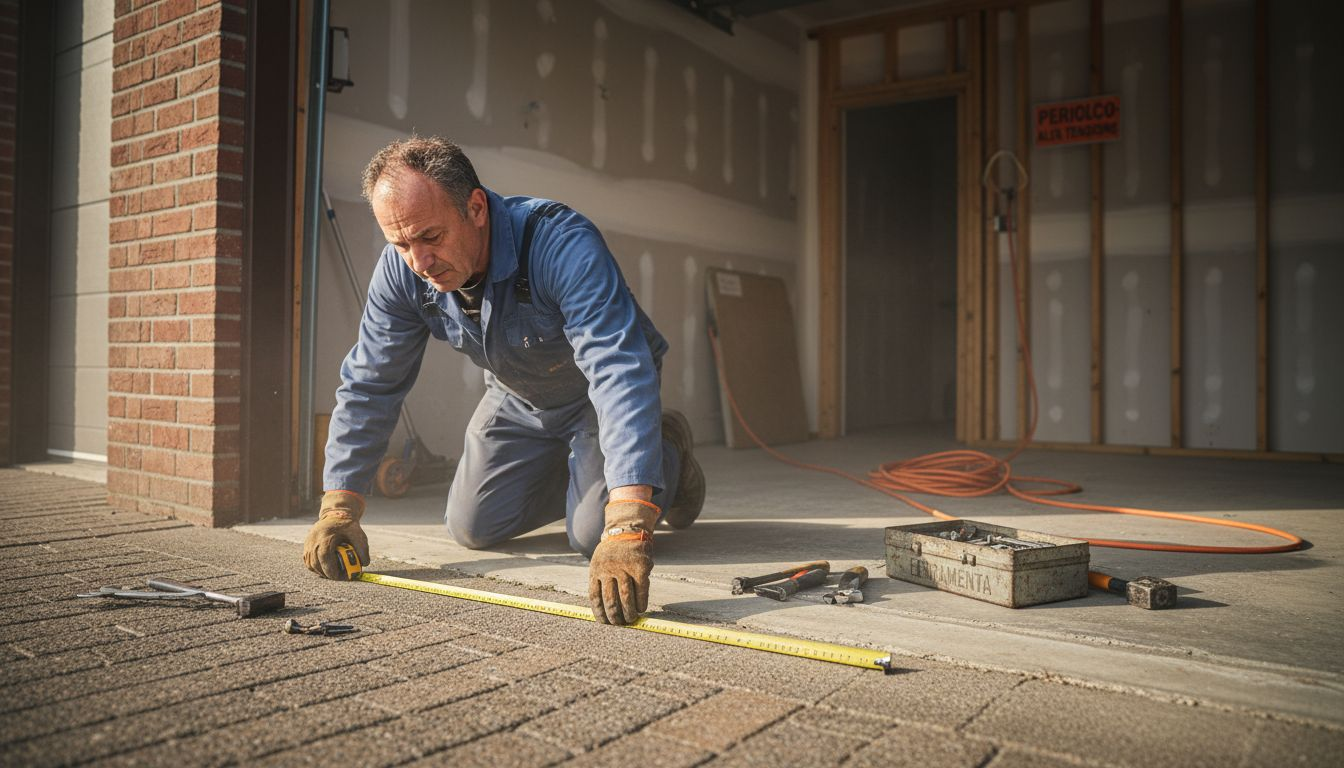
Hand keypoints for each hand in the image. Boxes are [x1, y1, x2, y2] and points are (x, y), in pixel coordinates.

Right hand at [303, 491, 369, 579]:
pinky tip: (325, 568)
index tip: (338, 576)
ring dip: (321, 572)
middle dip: (326, 573)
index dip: (329, 568)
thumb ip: (363, 548)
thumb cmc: (347, 525)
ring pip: (310, 564)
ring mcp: (308, 542)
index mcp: (326, 536)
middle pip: (315, 562)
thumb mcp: (358, 534)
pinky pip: (307, 561)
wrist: (336, 514)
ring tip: (333, 573)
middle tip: (338, 577)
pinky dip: (315, 567)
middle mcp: (314, 539)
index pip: (324, 556)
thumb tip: (365, 564)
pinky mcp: (306, 545)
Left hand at [588, 499, 658, 624]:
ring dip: (629, 612)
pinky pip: (641, 590)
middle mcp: (609, 570)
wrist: (627, 530)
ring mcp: (625, 568)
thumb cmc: (612, 552)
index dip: (599, 613)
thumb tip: (603, 608)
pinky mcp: (640, 567)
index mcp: (596, 570)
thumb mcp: (599, 563)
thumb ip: (600, 581)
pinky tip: (642, 609)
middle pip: (610, 600)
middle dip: (615, 616)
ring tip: (631, 619)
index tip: (604, 623)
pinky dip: (641, 602)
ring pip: (626, 597)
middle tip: (619, 624)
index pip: (595, 597)